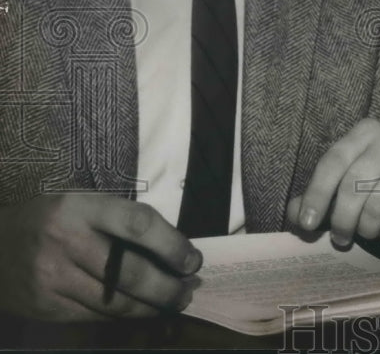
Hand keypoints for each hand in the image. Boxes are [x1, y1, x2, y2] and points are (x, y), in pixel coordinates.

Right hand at [0, 194, 202, 320]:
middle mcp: (65, 242)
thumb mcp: (82, 203)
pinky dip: (123, 317)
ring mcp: (52, 278)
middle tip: (190, 289)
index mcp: (80, 208)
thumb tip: (173, 248)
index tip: (193, 259)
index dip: (172, 245)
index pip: (139, 224)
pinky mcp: (44, 307)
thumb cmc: (50, 219)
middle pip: (131, 272)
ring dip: (152, 307)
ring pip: (116, 303)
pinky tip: (140, 311)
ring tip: (174, 302)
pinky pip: (94, 317)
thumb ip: (120, 220)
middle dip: (169, 287)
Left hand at [287, 119, 379, 245]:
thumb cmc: (378, 186)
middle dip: (342, 219)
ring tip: (368, 231)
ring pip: (377, 206)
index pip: (334, 161)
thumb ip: (317, 197)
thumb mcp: (345, 185)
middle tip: (339, 238)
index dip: (317, 194)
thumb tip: (296, 214)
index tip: (308, 223)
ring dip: (367, 229)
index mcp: (365, 132)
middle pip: (354, 184)